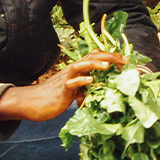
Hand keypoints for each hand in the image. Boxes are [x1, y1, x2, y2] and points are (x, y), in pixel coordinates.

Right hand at [0, 51, 126, 122]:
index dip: (111, 56)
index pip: (95, 57)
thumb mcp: (75, 91)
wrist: (33, 103)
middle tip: (124, 61)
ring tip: (108, 65)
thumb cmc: (55, 98)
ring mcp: (67, 79)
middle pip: (91, 57)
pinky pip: (71, 83)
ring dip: (95, 64)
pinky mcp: (61, 90)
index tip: (126, 61)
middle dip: (108, 57)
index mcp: (78, 70)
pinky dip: (81, 81)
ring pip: (80, 66)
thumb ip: (86, 88)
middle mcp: (73, 71)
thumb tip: (102, 91)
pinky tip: (90, 81)